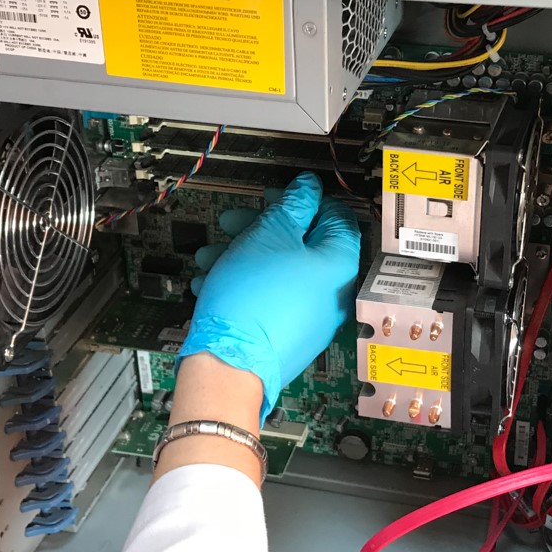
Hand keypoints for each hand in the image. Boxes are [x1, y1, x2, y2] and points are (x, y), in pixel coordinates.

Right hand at [177, 173, 359, 422]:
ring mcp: (311, 318)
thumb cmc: (253, 298)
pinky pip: (271, 298)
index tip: (280, 194)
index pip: (336, 216)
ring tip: (211, 256)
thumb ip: (293, 205)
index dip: (305, 198)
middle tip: (234, 221)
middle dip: (261, 227)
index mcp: (340, 264)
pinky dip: (245, 284)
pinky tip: (213, 281)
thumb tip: (308, 188)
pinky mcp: (287, 335)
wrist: (230, 363)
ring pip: (279, 271)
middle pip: (302, 244)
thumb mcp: (270, 233)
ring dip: (244, 254)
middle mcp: (333, 293)